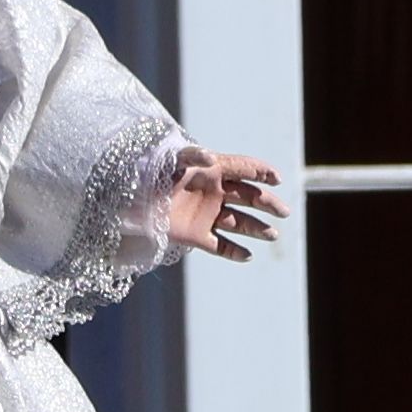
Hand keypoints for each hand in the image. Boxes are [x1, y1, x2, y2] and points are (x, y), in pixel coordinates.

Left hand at [163, 149, 287, 260]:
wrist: (127, 200)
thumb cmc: (151, 174)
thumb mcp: (170, 160)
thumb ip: (190, 156)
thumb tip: (210, 156)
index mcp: (211, 170)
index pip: (244, 168)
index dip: (262, 172)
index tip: (278, 179)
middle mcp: (213, 192)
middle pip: (248, 197)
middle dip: (267, 204)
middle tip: (284, 212)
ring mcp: (205, 215)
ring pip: (238, 222)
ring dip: (256, 228)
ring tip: (272, 235)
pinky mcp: (195, 236)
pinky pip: (220, 246)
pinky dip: (233, 251)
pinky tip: (248, 256)